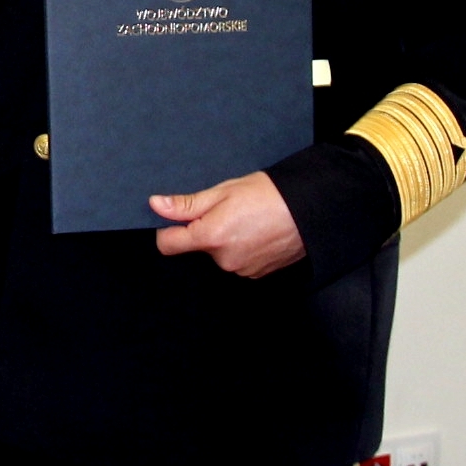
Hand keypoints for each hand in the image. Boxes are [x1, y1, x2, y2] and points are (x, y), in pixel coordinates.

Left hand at [150, 171, 304, 277]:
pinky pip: (237, 261)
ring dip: (225, 240)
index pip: (168, 244)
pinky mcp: (256, 274)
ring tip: (247, 220)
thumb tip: (155, 205)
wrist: (310, 209)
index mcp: (210, 236)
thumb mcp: (223, 191)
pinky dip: (241, 248)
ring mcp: (240, 269)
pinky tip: (257, 232)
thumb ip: (187, 204)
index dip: (168, 230)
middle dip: (205, 231)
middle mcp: (223, 259)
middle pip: (197, 248)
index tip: (178, 219)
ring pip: (218, 255)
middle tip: (227, 210)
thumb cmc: (267, 194)